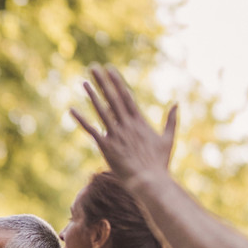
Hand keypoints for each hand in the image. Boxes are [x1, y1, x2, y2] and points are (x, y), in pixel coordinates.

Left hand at [69, 65, 176, 185]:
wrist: (149, 181)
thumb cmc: (159, 163)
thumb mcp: (168, 139)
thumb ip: (171, 120)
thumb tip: (176, 104)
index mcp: (139, 121)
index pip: (126, 96)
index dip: (117, 82)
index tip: (110, 70)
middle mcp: (126, 124)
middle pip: (113, 98)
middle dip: (103, 82)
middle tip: (94, 67)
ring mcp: (116, 134)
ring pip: (101, 110)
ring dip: (92, 95)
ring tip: (84, 82)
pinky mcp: (106, 146)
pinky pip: (91, 130)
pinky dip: (81, 120)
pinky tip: (72, 110)